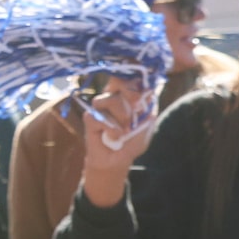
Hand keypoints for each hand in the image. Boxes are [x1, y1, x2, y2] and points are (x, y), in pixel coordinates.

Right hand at [76, 79, 158, 208]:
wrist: (117, 160)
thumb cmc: (132, 142)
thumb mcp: (147, 124)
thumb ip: (148, 108)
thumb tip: (148, 92)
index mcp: (130, 95)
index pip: (132, 78)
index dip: (137, 80)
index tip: (145, 92)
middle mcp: (115, 97)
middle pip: (119, 80)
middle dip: (130, 92)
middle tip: (136, 108)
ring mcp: (101, 107)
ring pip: (110, 99)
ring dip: (121, 117)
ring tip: (124, 132)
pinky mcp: (89, 117)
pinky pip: (98, 116)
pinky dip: (109, 128)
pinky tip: (113, 137)